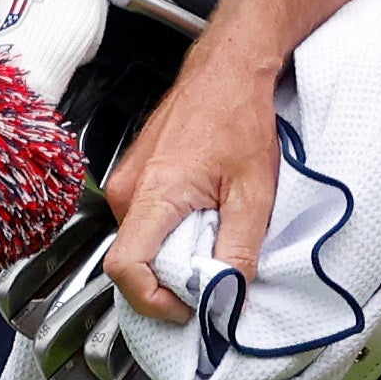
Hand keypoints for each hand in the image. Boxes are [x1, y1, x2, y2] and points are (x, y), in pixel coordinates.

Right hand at [98, 41, 282, 324]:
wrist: (227, 71)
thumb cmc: (237, 117)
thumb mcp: (254, 193)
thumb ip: (240, 251)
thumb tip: (231, 295)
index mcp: (153, 196)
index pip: (125, 269)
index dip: (154, 301)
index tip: (190, 308)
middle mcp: (128, 192)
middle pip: (135, 262)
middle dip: (173, 280)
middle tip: (216, 272)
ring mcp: (126, 184)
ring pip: (140, 244)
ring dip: (174, 255)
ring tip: (214, 237)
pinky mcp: (134, 179)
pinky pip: (144, 224)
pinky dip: (171, 234)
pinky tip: (203, 217)